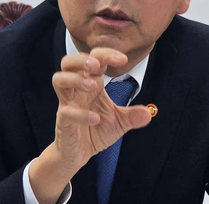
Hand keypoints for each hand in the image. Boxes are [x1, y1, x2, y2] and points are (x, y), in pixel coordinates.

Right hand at [53, 47, 150, 170]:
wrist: (79, 154)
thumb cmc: (96, 130)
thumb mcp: (119, 122)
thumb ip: (132, 115)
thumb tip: (149, 113)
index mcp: (92, 83)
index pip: (94, 59)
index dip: (106, 54)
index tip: (123, 60)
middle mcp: (77, 89)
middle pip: (68, 62)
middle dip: (81, 59)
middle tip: (97, 66)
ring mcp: (68, 103)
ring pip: (59, 80)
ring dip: (75, 79)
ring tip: (93, 86)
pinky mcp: (63, 121)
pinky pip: (66, 112)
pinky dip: (80, 114)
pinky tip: (95, 119)